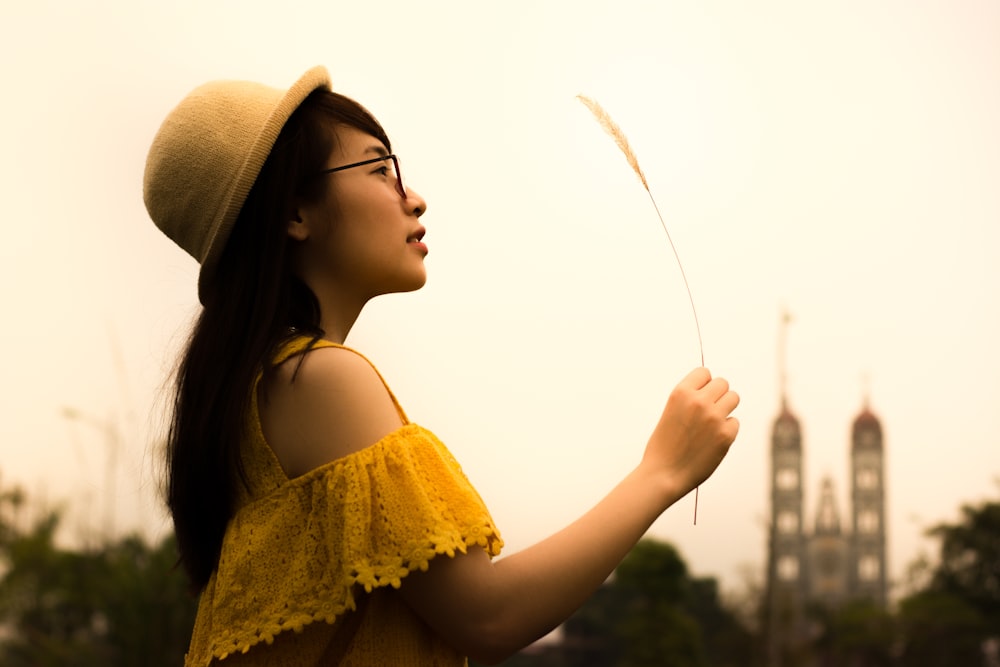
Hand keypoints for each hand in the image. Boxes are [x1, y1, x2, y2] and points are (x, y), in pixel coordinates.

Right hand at [641, 368, 739, 500]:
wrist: (664, 474)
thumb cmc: (664, 445)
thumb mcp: (671, 411)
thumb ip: (690, 399)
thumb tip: (713, 389)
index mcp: (681, 393)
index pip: (704, 373)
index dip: (703, 384)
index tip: (700, 396)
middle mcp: (698, 401)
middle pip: (723, 383)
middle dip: (717, 395)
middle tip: (709, 411)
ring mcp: (714, 417)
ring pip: (734, 398)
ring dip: (726, 408)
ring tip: (713, 423)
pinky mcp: (725, 435)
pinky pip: (735, 422)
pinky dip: (726, 430)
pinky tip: (712, 441)